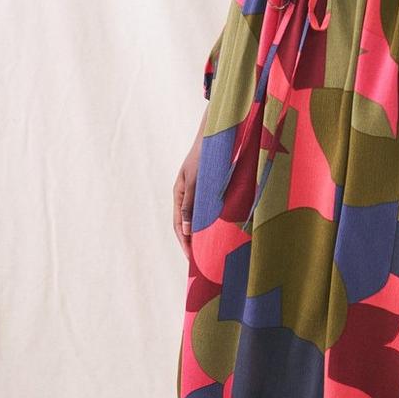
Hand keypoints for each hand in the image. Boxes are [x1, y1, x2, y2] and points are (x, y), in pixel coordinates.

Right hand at [172, 111, 207, 258]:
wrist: (220, 135)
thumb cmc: (206, 155)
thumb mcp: (195, 180)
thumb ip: (189, 204)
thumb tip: (184, 230)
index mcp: (179, 193)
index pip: (178, 225)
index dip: (184, 243)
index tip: (192, 258)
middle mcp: (187, 195)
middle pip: (187, 225)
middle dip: (193, 243)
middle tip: (202, 262)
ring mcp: (198, 193)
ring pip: (199, 219)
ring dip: (203, 234)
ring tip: (212, 252)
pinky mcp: (210, 190)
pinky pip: (209, 211)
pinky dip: (212, 223)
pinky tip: (221, 232)